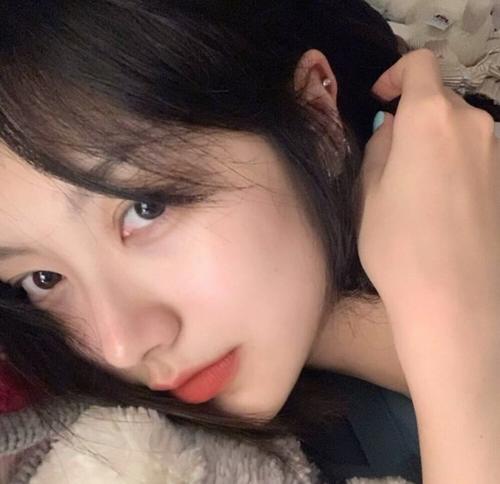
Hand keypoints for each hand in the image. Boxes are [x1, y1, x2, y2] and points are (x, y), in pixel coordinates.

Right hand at [358, 49, 499, 386]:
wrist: (457, 302)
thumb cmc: (398, 245)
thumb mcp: (367, 193)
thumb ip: (379, 148)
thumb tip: (393, 129)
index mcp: (430, 118)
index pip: (420, 65)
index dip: (395, 75)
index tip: (380, 101)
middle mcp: (473, 125)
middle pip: (440, 101)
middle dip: (413, 119)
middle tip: (390, 160)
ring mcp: (498, 154)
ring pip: (460, 131)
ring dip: (435, 145)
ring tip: (415, 190)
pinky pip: (477, 157)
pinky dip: (456, 165)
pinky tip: (443, 208)